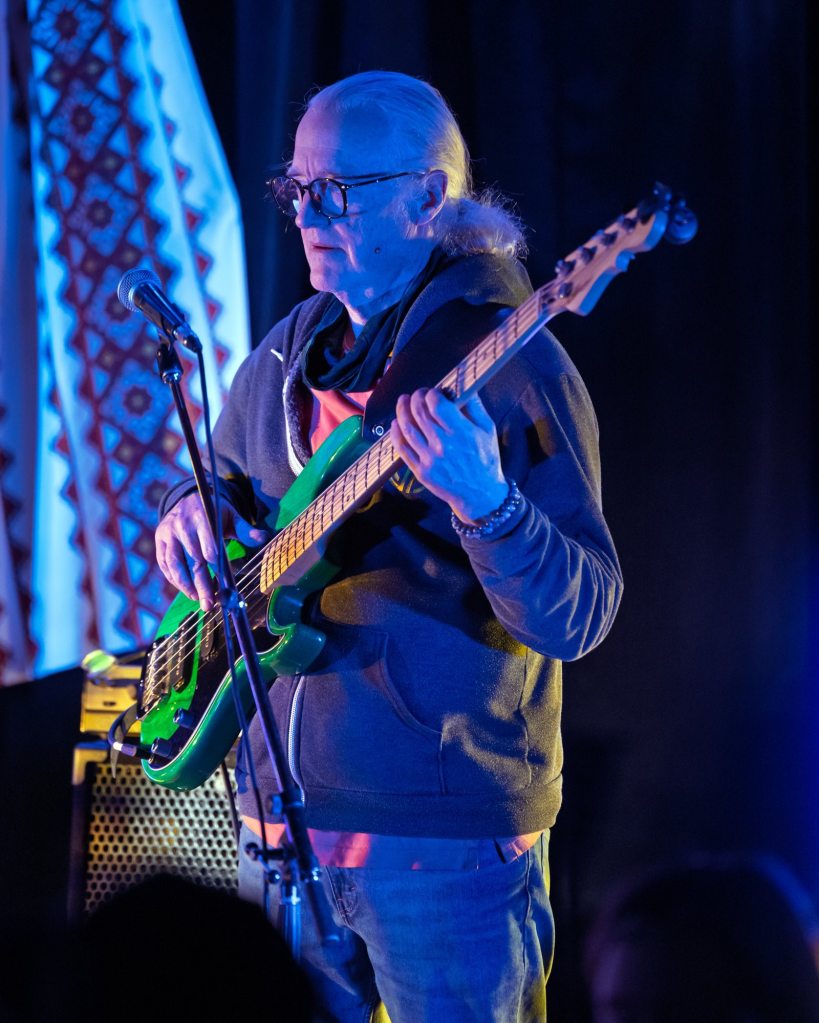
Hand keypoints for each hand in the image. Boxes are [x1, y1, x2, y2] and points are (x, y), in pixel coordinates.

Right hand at [155, 493, 266, 609]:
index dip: (216, 568)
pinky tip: (185, 589)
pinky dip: (173, 578)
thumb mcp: (231, 516)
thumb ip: (246, 529)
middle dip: (201, 584)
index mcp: (203, 517)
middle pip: (193, 559)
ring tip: (196, 599)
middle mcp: (183, 525)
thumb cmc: (214, 513)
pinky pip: (164, 563)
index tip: (223, 587)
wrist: (188, 498)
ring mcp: (168, 532)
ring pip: (174, 563)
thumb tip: (263, 537)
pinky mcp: (159, 539)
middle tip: (209, 604)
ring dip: (185, 584)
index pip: (209, 547)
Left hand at [390, 388, 507, 522]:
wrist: (480, 494)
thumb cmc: (485, 459)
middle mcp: (443, 445)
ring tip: (403, 401)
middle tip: (417, 394)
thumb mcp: (488, 430)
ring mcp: (430, 459)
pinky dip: (396, 434)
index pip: (436, 404)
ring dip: (402, 411)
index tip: (433, 392)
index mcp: (461, 432)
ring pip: (407, 429)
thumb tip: (461, 385)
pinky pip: (402, 449)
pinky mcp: (421, 471)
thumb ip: (474, 406)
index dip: (431, 393)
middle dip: (416, 398)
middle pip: (419, 413)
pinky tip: (396, 424)